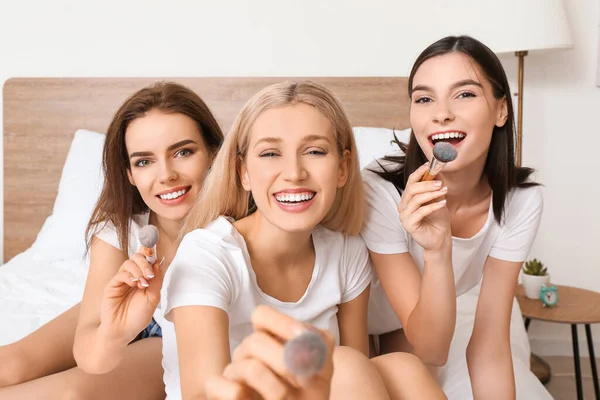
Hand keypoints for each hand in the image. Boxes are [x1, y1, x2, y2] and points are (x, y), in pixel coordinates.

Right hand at [99, 249, 165, 342]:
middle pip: (138, 256)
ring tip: (143, 283)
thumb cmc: (138, 316)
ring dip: (138, 269)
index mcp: (145, 277)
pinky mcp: (112, 285)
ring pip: (129, 262)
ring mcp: (122, 280)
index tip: (154, 246)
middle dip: (145, 261)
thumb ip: (157, 280)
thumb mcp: (153, 298)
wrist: (123, 331)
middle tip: (150, 274)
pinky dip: (129, 276)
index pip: (147, 259)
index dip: (150, 251)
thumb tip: (159, 262)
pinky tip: (134, 284)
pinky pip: (120, 273)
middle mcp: (133, 276)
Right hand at [205, 305, 334, 399]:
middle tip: (302, 379)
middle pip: (255, 340)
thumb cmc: (307, 393)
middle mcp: (247, 352)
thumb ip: (321, 345)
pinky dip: (234, 393)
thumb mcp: (322, 368)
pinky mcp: (221, 392)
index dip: (282, 322)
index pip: (262, 315)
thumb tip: (309, 335)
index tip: (302, 337)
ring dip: (276, 386)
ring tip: (287, 398)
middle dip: (284, 359)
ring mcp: (234, 373)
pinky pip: (216, 384)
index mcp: (268, 339)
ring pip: (249, 367)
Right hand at [398, 163, 450, 251]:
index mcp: (408, 198)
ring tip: (444, 192)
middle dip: (427, 184)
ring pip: (416, 199)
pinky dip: (433, 206)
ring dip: (432, 194)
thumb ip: (435, 187)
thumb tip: (437, 171)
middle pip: (412, 189)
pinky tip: (443, 203)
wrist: (440, 239)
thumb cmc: (438, 220)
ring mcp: (404, 215)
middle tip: (440, 183)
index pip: (411, 181)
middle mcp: (404, 205)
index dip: (420, 172)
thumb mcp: (438, 199)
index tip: (430, 166)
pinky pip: (420, 211)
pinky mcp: (408, 224)